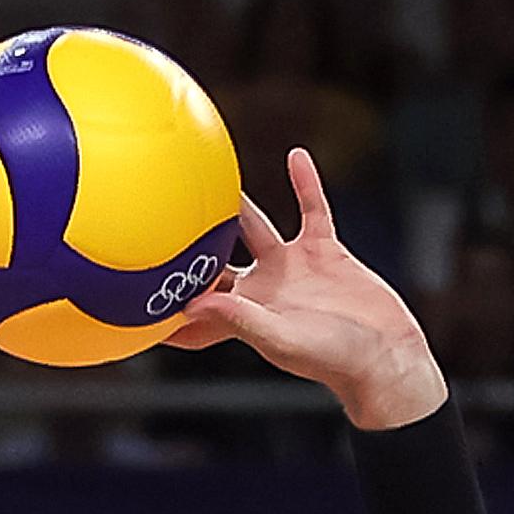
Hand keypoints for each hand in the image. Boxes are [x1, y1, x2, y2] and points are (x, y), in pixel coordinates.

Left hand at [171, 149, 444, 430]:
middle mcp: (261, 286)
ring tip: (212, 170)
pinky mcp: (325, 249)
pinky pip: (312, 207)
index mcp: (242, 311)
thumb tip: (195, 303)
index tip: (129, 284)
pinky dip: (305, 183)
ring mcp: (292, 266)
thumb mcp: (280, 340)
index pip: (194, 303)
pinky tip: (296, 155)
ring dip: (236, 204)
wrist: (384, 354)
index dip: (164, 297)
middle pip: (214, 257)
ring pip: (254, 226)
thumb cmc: (331, 358)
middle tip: (157, 210)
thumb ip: (239, 319)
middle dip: (189, 242)